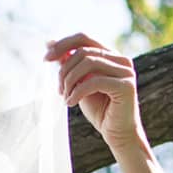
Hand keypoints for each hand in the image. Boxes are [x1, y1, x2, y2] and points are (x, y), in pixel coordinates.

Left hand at [45, 33, 144, 151]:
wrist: (117, 134)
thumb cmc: (99, 110)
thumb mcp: (79, 83)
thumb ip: (69, 64)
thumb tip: (50, 43)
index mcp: (110, 55)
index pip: (83, 38)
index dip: (62, 44)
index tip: (46, 59)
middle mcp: (121, 60)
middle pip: (83, 51)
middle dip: (65, 70)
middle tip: (58, 90)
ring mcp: (126, 71)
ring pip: (88, 63)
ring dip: (70, 81)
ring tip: (65, 97)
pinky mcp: (126, 86)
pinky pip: (95, 81)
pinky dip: (78, 92)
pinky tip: (71, 103)